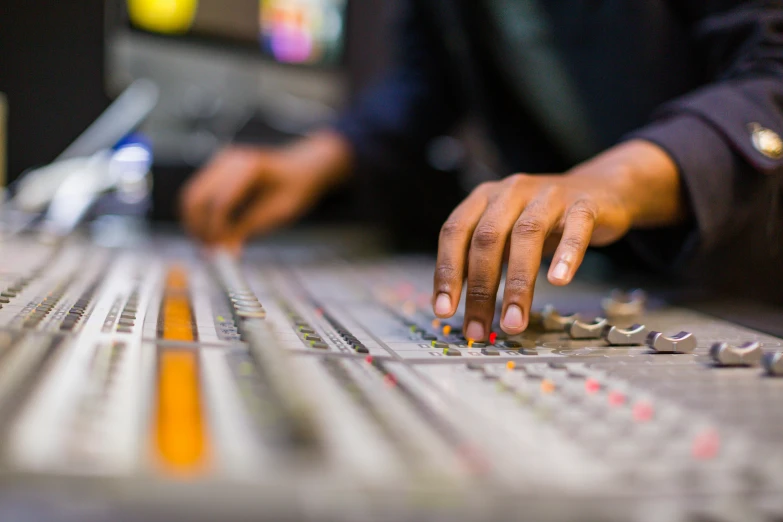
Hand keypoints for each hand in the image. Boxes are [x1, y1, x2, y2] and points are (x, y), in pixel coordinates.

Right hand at [180, 131, 352, 252]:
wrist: (302, 168)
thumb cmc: (295, 189)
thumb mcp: (278, 212)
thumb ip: (250, 228)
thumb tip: (226, 251)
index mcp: (249, 167)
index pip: (220, 203)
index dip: (217, 231)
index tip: (219, 252)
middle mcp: (229, 160)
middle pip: (196, 198)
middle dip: (199, 228)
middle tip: (208, 253)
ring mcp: (219, 162)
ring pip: (191, 197)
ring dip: (194, 223)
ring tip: (208, 246)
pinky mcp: (215, 170)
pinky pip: (197, 194)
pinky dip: (198, 216)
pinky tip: (209, 234)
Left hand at [431, 140, 683, 339]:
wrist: (598, 189)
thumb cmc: (542, 219)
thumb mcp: (504, 233)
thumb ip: (478, 260)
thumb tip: (450, 305)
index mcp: (484, 198)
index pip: (454, 232)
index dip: (447, 272)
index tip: (443, 310)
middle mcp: (511, 191)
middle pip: (488, 238)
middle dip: (481, 289)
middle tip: (479, 329)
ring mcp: (548, 195)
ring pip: (527, 235)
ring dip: (517, 283)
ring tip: (514, 320)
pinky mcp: (584, 204)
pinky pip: (575, 228)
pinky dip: (566, 254)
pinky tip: (559, 281)